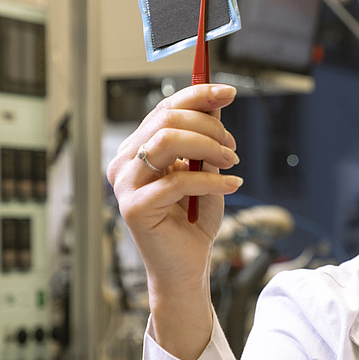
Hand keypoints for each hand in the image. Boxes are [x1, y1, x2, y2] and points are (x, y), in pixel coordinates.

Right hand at [106, 83, 241, 358]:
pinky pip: (178, 180)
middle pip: (167, 119)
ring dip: (209, 147)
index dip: (197, 94)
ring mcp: (125, 184)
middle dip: (209, 125)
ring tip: (232, 162)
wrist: (187, 267)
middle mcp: (125, 161)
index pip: (165, 108)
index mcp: (138, 148)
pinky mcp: (134, 207)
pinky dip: (212, 180)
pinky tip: (232, 185)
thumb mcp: (205, 170)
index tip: (229, 92)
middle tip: (233, 145)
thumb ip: (206, 139)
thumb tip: (217, 101)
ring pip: (168, 141)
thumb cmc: (194, 219)